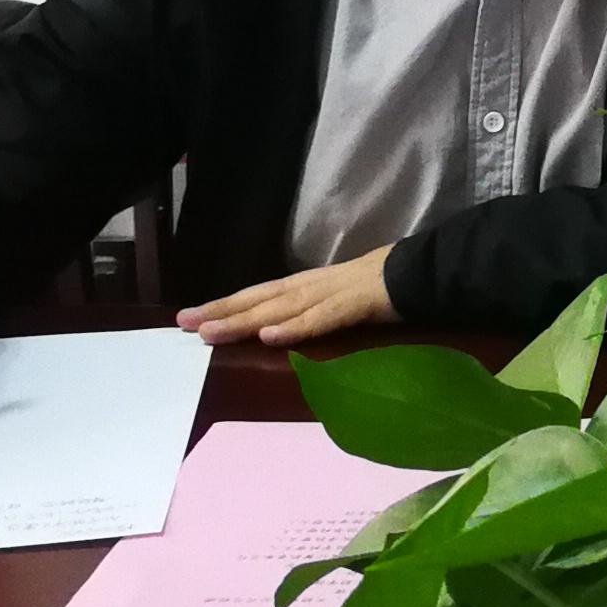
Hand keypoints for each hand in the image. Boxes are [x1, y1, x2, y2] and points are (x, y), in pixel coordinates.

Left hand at [180, 250, 397, 348]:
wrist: (424, 271)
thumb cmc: (382, 287)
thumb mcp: (338, 301)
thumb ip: (312, 313)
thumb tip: (281, 328)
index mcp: (306, 286)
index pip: (258, 296)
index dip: (225, 306)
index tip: (190, 318)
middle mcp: (310, 286)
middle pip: (259, 300)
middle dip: (220, 311)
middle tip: (182, 323)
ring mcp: (330, 294)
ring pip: (280, 309)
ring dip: (243, 320)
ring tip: (210, 331)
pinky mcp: (354, 304)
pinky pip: (320, 319)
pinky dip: (294, 327)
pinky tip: (269, 336)